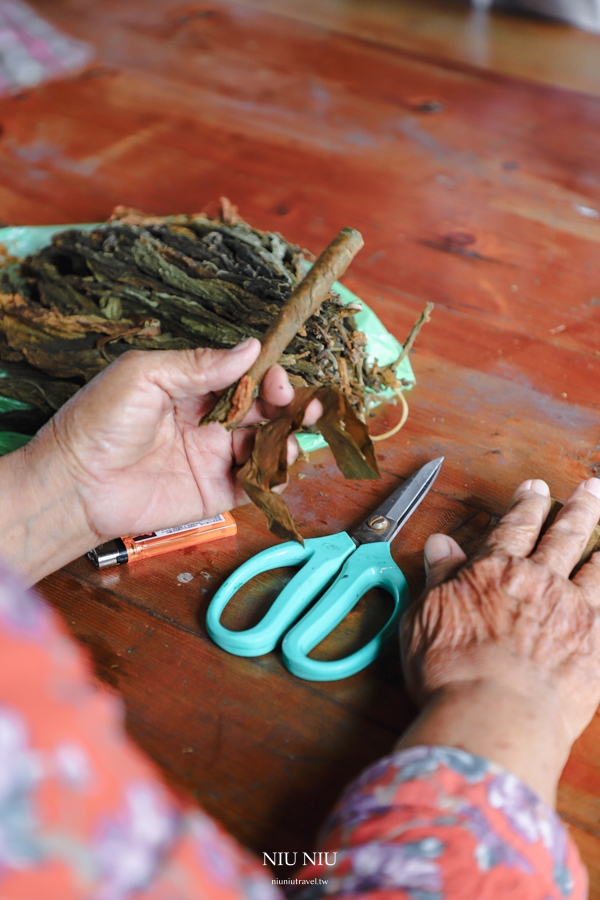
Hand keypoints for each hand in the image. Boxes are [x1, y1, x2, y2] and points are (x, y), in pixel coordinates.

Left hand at [0, 339, 319, 583]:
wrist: (75, 484)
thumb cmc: (98, 422)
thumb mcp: (146, 376)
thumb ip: (199, 364)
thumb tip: (251, 348)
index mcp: (192, 388)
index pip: (245, 376)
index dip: (268, 376)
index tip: (278, 378)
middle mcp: (209, 421)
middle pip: (265, 409)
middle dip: (289, 405)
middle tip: (302, 406)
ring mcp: (214, 457)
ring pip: (266, 444)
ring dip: (286, 439)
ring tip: (287, 439)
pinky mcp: (215, 491)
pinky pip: (256, 483)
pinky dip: (274, 474)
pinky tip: (276, 465)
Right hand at [397, 477, 599, 804]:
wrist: (494, 713)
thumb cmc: (450, 669)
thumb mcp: (425, 616)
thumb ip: (438, 577)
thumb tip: (440, 545)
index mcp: (494, 570)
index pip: (514, 526)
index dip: (526, 504)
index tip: (535, 488)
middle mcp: (538, 581)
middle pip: (562, 536)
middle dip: (575, 509)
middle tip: (590, 488)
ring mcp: (572, 610)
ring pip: (594, 566)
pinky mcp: (596, 643)